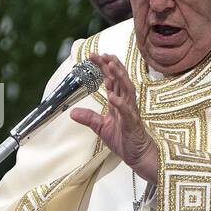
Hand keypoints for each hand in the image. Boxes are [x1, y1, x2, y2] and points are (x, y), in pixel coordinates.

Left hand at [69, 53, 158, 182]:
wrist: (138, 155)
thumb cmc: (124, 140)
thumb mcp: (101, 127)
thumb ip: (89, 118)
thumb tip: (72, 112)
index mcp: (118, 102)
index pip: (111, 80)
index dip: (104, 68)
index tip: (95, 56)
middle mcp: (126, 103)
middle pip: (119, 80)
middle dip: (111, 66)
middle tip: (101, 54)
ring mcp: (130, 112)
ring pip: (127, 90)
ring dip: (119, 77)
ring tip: (111, 65)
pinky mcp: (132, 124)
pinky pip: (127, 111)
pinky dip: (120, 103)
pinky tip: (112, 96)